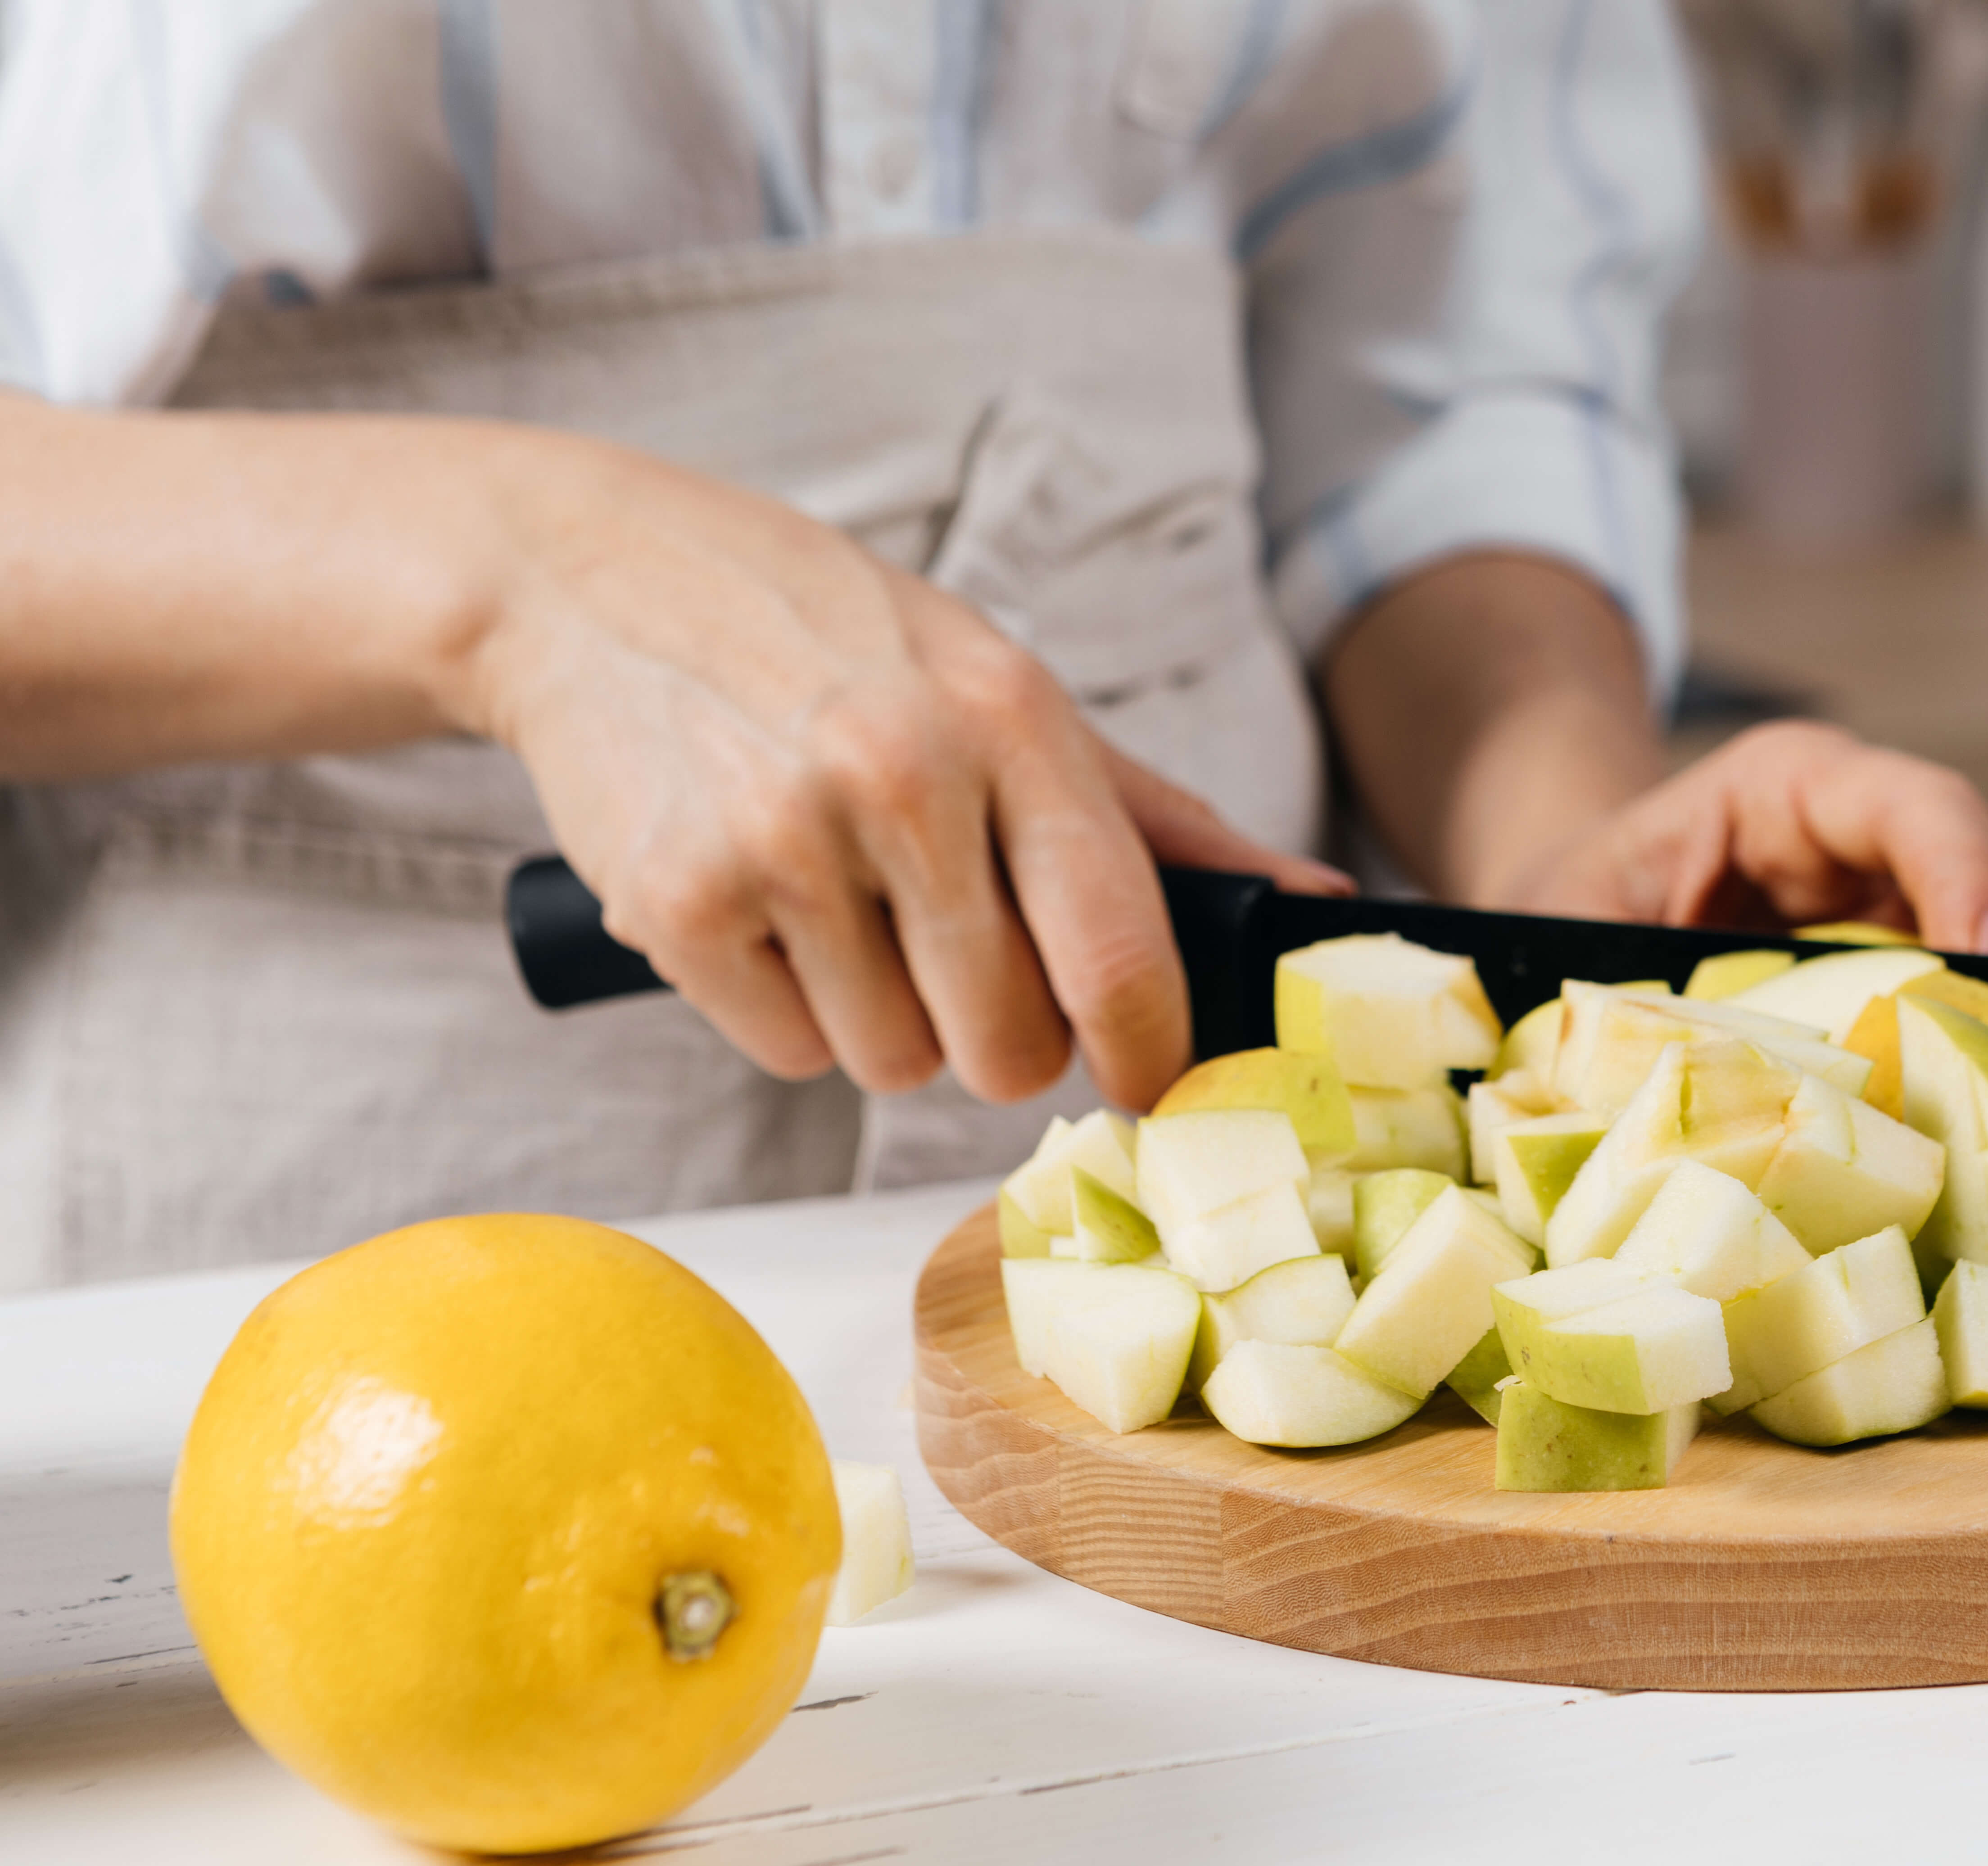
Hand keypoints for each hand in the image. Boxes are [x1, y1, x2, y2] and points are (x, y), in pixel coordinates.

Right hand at [452, 426, 1347, 1106]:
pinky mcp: (680, 902)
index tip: (1158, 1088)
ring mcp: (784, 840)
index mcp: (1010, 721)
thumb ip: (1162, 822)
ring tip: (842, 903)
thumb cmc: (836, 643)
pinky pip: (790, 1052)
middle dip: (995, 1036)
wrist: (596, 580)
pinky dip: (786, 1009)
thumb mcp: (1007, 690)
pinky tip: (763, 905)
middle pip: (1009, 1045)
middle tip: (949, 952)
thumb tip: (1316, 903)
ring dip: (883, 1020)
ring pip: (894, 1066)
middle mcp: (902, 776)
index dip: (1153, 1054)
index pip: (1121, 949)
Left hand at [1498, 720, 1987, 963]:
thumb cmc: (1574, 895)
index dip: (1963, 872)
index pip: (1915, 804)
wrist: (1574, 904)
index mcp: (1795, 788)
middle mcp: (1877, 834)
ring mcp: (1917, 898)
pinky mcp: (1930, 963)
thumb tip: (1660, 1089)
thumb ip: (1606, 982)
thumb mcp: (1566, 918)